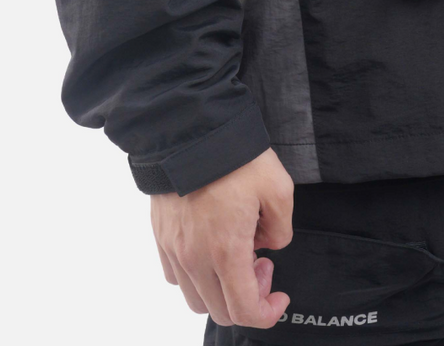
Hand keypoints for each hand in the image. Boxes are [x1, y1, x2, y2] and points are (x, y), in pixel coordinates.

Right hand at [151, 147, 294, 328]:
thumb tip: (270, 245)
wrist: (191, 130)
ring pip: (196, 299)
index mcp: (225, 251)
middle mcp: (195, 258)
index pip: (244, 311)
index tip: (279, 296)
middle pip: (220, 311)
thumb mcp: (279, 187)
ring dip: (220, 290)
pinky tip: (211, 246)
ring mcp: (174, 249)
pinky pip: (176, 276)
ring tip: (235, 252)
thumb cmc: (234, 156)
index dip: (267, 313)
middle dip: (247, 298)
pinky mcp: (161, 237)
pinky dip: (196, 275)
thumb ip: (282, 228)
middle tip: (259, 262)